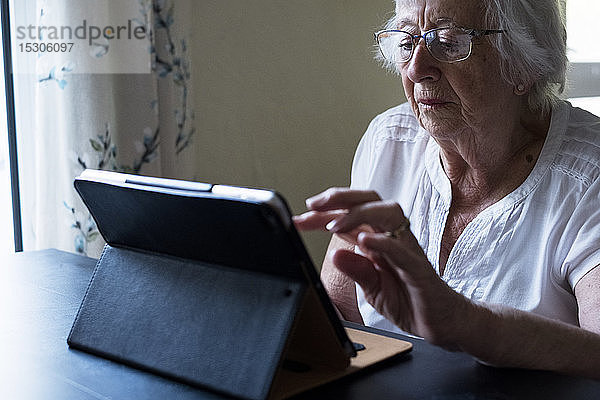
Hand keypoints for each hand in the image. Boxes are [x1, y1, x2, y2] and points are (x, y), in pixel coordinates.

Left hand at [294, 188, 470, 347]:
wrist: (444, 323)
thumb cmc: (411, 301)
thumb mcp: (372, 288)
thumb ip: (356, 270)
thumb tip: (334, 255)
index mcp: (380, 240)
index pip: (351, 215)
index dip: (324, 213)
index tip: (300, 217)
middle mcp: (394, 238)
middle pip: (371, 200)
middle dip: (340, 197)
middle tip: (313, 205)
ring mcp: (408, 249)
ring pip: (389, 213)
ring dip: (358, 214)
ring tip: (333, 224)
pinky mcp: (419, 268)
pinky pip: (402, 249)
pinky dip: (382, 242)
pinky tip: (364, 240)